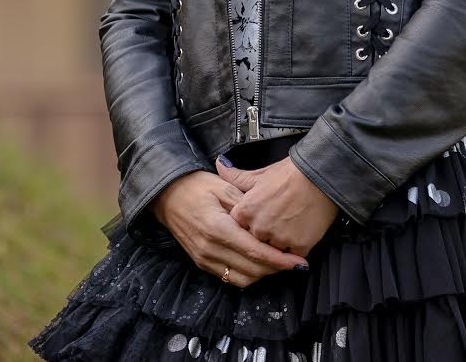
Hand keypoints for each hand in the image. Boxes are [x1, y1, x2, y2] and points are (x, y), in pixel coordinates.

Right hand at [152, 169, 313, 287]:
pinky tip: (259, 264)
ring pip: (242, 278)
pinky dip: (248, 274)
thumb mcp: (224, 187)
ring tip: (279, 263)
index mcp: (218, 229)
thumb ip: (247, 206)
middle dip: (276, 269)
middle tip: (295, 263)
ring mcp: (205, 259)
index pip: (255, 252)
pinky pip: (230, 278)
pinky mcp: (202, 263)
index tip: (299, 263)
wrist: (167, 195)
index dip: (279, 260)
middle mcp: (210, 249)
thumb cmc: (196, 186)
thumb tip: (270, 221)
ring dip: (263, 274)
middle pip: (251, 269)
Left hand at [215, 153, 338, 259]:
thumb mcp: (260, 174)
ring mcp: (279, 238)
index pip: (238, 227)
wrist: (321, 175)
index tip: (258, 217)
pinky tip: (299, 234)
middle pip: (255, 241)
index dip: (249, 223)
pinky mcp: (299, 246)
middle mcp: (260, 227)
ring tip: (289, 227)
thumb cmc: (290, 173)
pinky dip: (295, 249)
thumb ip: (236, 176)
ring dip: (278, 244)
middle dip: (263, 235)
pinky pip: (292, 257)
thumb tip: (219, 165)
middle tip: (276, 222)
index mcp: (247, 210)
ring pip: (272, 251)